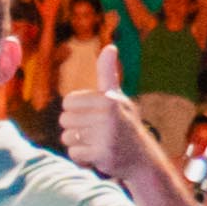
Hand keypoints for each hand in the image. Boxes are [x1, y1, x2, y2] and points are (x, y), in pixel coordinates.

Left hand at [54, 38, 150, 181]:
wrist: (142, 159)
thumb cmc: (124, 124)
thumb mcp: (117, 97)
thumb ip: (108, 73)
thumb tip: (110, 46)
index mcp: (108, 99)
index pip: (68, 102)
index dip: (76, 111)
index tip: (93, 116)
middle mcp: (108, 115)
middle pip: (64, 120)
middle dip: (76, 128)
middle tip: (96, 133)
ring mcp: (105, 135)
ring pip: (67, 137)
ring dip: (78, 143)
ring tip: (97, 143)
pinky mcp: (102, 154)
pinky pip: (73, 153)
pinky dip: (82, 158)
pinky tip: (97, 156)